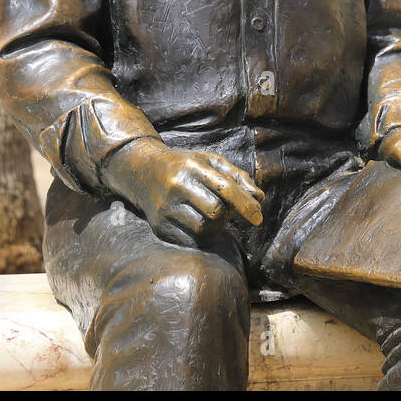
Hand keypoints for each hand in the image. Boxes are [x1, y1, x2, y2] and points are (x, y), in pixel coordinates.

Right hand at [102, 138, 263, 247]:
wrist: (141, 170)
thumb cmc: (185, 165)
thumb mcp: (211, 162)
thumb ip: (237, 177)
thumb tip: (259, 198)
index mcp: (193, 167)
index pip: (225, 189)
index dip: (245, 205)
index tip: (258, 218)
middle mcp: (177, 186)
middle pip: (215, 212)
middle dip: (227, 215)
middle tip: (227, 211)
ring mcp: (165, 208)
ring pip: (203, 228)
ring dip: (215, 226)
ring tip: (211, 215)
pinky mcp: (158, 226)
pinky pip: (190, 239)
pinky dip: (201, 234)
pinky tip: (198, 221)